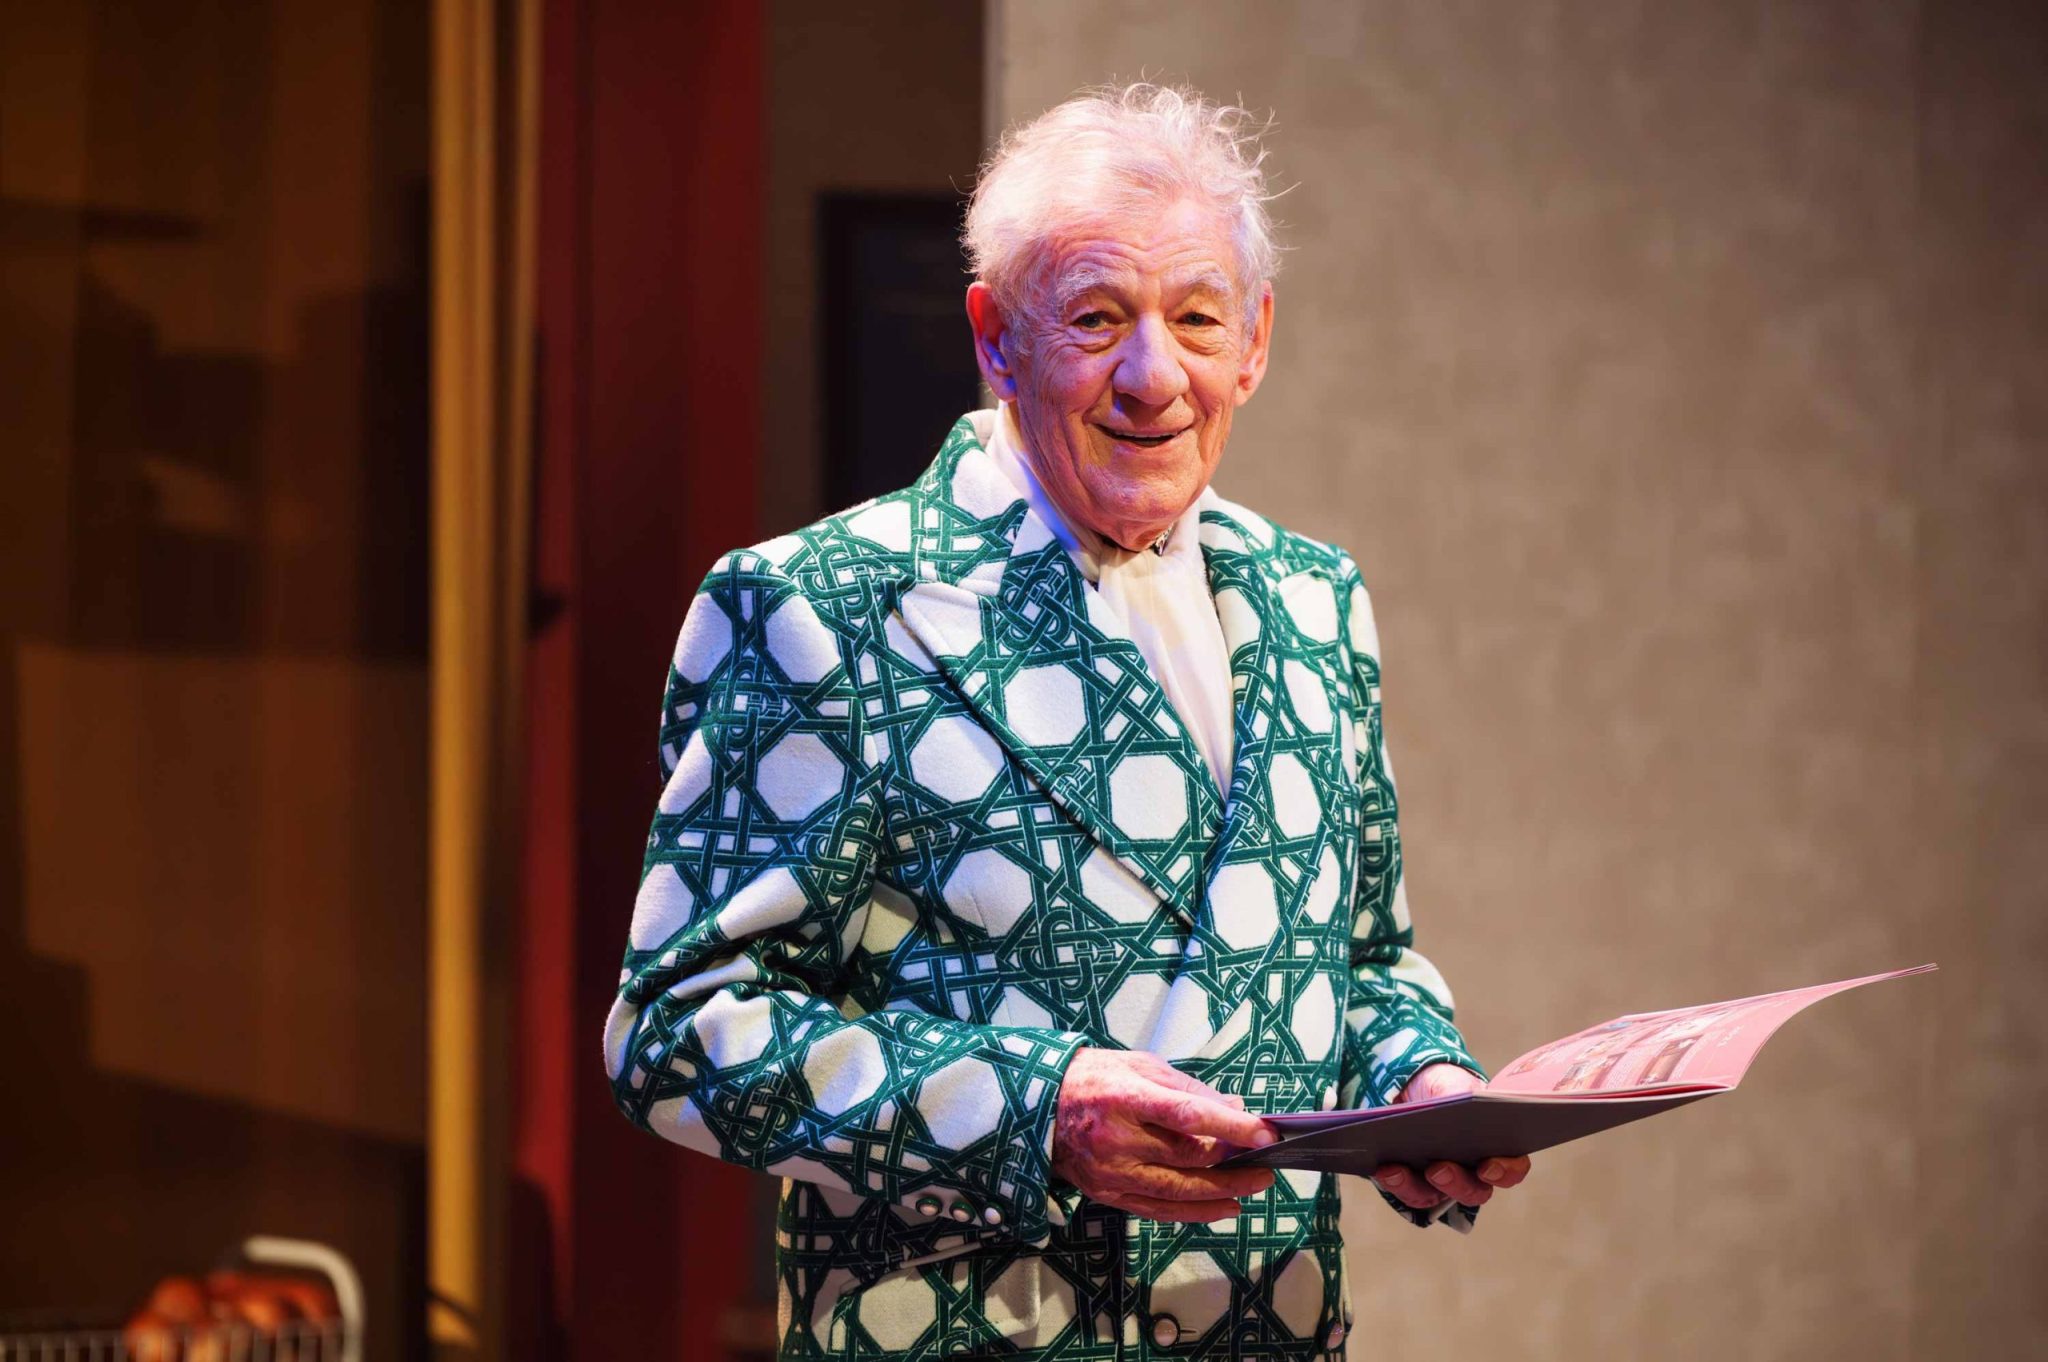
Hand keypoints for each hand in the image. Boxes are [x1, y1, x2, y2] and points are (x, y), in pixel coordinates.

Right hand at [1051, 1047, 1278, 1221]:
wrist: (1038, 1107)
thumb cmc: (1093, 1078)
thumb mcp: (1140, 1065)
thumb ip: (1188, 1088)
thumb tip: (1235, 1106)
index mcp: (1125, 1097)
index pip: (1188, 1115)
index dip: (1231, 1126)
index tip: (1266, 1133)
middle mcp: (1117, 1140)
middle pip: (1188, 1157)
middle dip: (1234, 1161)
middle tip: (1265, 1158)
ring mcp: (1112, 1173)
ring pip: (1179, 1191)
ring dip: (1224, 1190)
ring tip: (1255, 1184)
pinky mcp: (1109, 1195)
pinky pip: (1160, 1210)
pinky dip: (1196, 1211)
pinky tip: (1225, 1206)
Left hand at [1370, 1063, 1531, 1211]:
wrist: (1409, 1085)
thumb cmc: (1442, 1085)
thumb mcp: (1451, 1082)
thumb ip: (1460, 1094)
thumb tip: (1457, 1106)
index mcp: (1496, 1146)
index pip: (1512, 1167)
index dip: (1506, 1171)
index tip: (1488, 1166)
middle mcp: (1473, 1172)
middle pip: (1474, 1191)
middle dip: (1456, 1182)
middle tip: (1438, 1168)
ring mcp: (1443, 1182)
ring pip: (1436, 1197)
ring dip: (1415, 1186)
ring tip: (1395, 1169)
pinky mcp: (1414, 1184)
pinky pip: (1407, 1192)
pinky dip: (1394, 1182)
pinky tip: (1382, 1168)